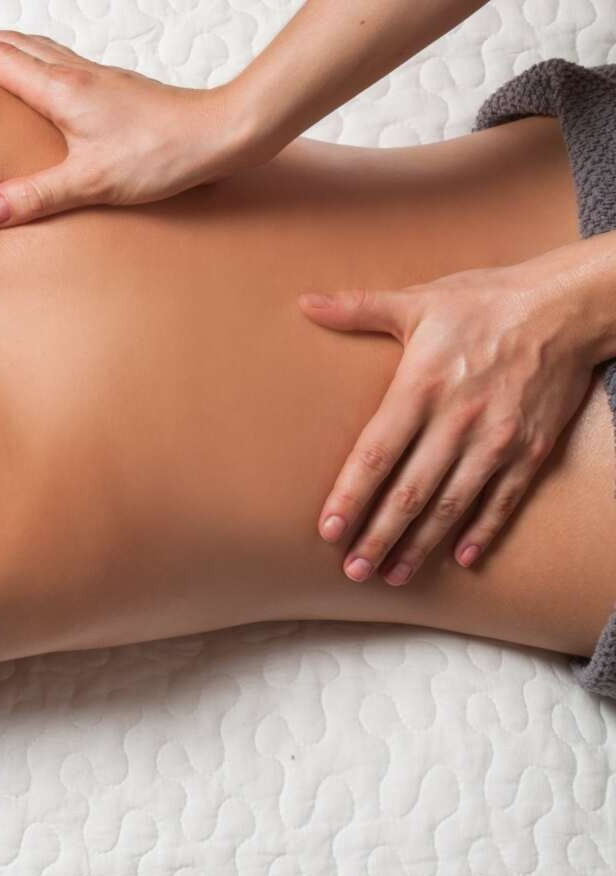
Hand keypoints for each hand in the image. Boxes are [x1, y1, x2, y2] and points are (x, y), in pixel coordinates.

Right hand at [0, 29, 271, 226]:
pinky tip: (42, 78)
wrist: (222, 132)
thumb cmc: (161, 154)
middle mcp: (78, 75)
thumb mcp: (92, 182)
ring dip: (7, 44)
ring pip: (41, 48)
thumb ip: (36, 196)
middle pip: (17, 44)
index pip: (0, 60)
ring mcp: (99, 78)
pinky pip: (62, 62)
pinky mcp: (116, 89)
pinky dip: (36, 59)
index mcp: (62, 90)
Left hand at [300, 260, 608, 583]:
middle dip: (379, 536)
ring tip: (394, 575)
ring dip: (421, 544)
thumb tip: (307, 303)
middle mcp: (458, 421)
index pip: (375, 454)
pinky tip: (461, 558)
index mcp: (421, 388)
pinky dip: (481, 531)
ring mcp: (498, 440)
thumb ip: (359, 308)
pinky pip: (502, 500)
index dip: (350, 496)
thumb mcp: (419, 300)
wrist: (568, 307)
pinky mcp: (531, 449)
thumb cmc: (486, 301)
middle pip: (410, 492)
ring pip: (453, 505)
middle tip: (353, 571)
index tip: (328, 530)